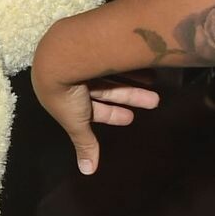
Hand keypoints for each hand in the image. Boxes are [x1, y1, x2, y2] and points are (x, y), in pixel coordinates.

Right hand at [30, 64, 159, 176]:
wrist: (60, 56)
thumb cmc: (65, 94)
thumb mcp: (76, 123)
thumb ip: (85, 143)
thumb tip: (87, 172)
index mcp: (64, 97)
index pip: (91, 108)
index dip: (111, 114)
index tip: (131, 118)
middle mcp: (72, 77)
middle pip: (105, 90)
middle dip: (129, 97)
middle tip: (153, 101)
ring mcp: (81, 59)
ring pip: (111, 73)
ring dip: (133, 81)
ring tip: (155, 84)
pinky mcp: (90, 43)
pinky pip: (112, 56)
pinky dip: (130, 65)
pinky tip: (149, 69)